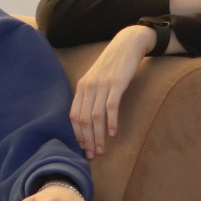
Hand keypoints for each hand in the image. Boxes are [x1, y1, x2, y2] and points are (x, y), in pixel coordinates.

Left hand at [70, 26, 151, 158]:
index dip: (77, 134)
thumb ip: (91, 96)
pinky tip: (113, 133)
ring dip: (98, 136)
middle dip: (87, 140)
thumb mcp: (96, 80)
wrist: (126, 45)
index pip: (74, 116)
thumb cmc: (112, 66)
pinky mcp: (117, 83)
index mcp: (81, 88)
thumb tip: (88, 119)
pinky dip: (111, 121)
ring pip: (95, 116)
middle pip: (83, 119)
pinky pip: (111, 106)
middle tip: (93, 155)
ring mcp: (102, 85)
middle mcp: (88, 87)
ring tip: (102, 150)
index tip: (83, 148)